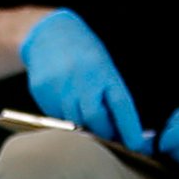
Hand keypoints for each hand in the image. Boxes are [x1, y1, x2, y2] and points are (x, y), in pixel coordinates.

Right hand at [19, 8, 145, 144]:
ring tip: (84, 115)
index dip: (129, 127)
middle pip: (94, 119)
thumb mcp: (103, 66)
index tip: (136, 145)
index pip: (120, 105)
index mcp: (102, 71)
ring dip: (83, 126)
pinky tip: (64, 102)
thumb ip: (110, 95)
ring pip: (73, 122)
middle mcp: (81, 79)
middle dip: (103, 132)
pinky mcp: (42, 93)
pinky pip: (56, 117)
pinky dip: (65, 118)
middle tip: (108, 134)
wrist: (48, 34)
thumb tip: (122, 129)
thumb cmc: (83, 52)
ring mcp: (59, 87)